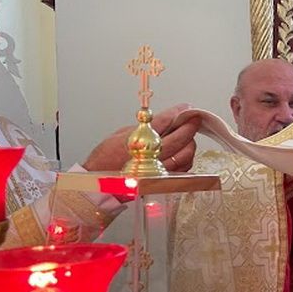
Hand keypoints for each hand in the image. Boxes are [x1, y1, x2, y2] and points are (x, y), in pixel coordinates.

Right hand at [82, 103, 200, 172]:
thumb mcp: (121, 135)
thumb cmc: (105, 159)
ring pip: (186, 154)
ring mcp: (158, 171)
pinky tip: (183, 151)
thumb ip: (143, 127)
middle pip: (181, 138)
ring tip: (188, 135)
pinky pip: (184, 168)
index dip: (178, 112)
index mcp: (137, 141)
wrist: (99, 184)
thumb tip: (166, 119)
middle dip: (190, 125)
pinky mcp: (163, 181)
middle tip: (193, 118)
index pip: (165, 121)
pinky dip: (187, 157)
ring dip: (190, 142)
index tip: (186, 108)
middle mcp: (149, 157)